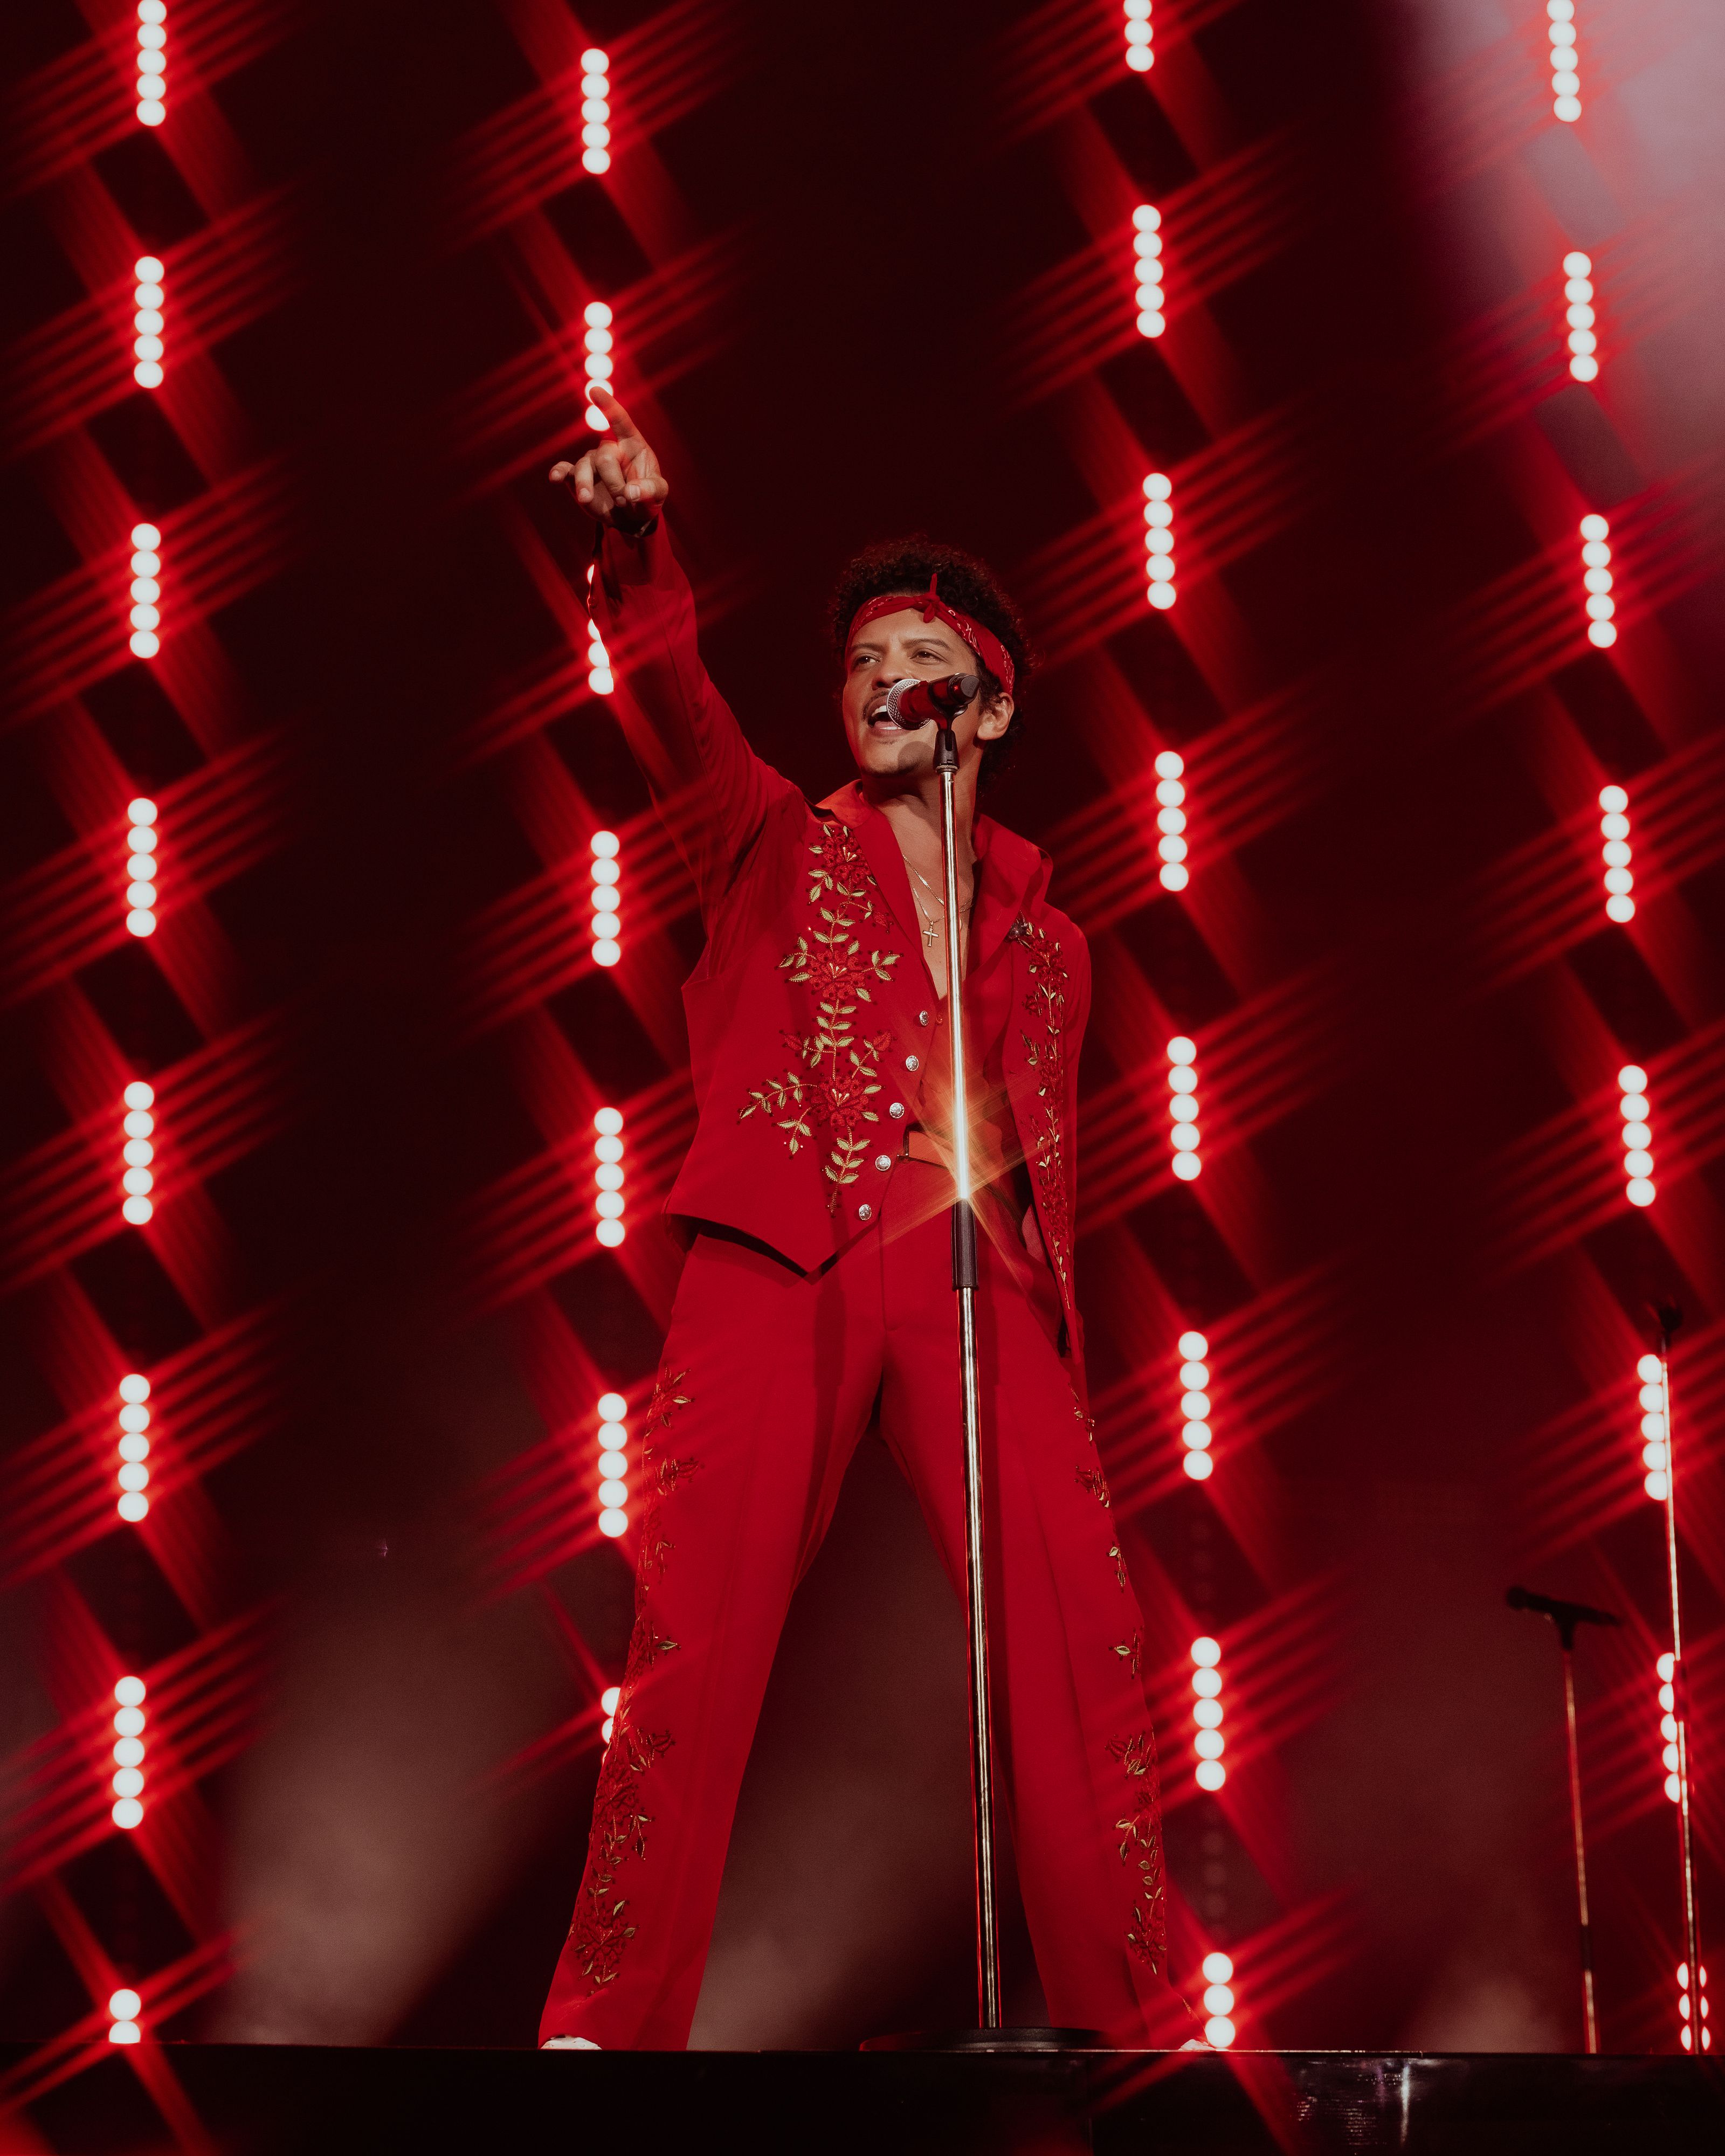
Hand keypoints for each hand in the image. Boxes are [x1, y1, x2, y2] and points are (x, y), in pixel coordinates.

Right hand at [549, 385, 668, 528]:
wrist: (631, 518)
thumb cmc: (647, 499)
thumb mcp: (658, 495)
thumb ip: (650, 491)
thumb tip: (630, 492)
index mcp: (631, 444)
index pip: (619, 420)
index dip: (607, 405)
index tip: (593, 389)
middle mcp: (609, 449)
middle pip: (604, 456)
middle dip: (614, 481)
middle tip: (624, 500)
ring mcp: (592, 463)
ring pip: (583, 467)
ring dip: (586, 485)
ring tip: (589, 501)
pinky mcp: (577, 478)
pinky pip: (565, 471)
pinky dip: (558, 473)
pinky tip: (554, 478)